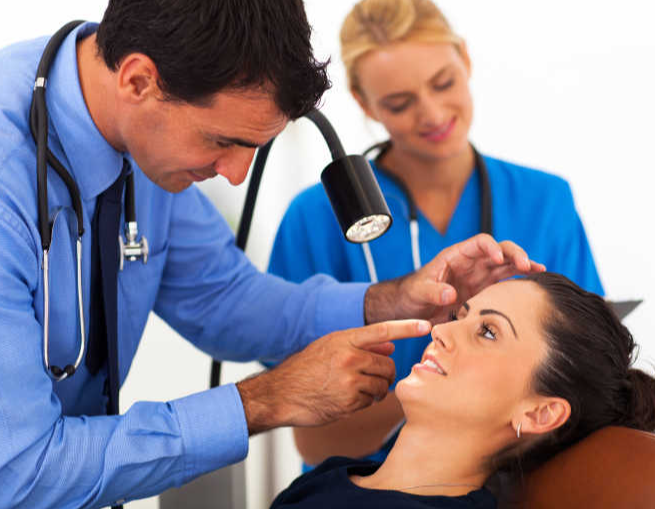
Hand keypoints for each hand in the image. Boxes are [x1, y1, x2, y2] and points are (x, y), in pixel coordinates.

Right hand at [236, 319, 430, 434]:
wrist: (281, 394)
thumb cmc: (305, 369)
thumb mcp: (329, 347)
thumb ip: (359, 344)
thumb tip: (390, 345)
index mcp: (344, 339)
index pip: (383, 330)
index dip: (407, 327)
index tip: (427, 326)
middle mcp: (349, 357)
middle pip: (387, 365)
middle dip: (384, 374)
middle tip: (370, 378)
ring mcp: (350, 380)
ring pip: (382, 386)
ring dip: (375, 390)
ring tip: (355, 389)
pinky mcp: (349, 402)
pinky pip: (370, 402)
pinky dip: (363, 403)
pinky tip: (345, 399)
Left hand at [365, 234, 544, 323]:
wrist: (414, 309)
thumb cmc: (413, 293)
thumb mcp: (419, 291)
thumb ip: (433, 291)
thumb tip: (451, 294)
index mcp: (456, 256)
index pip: (479, 243)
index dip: (491, 247)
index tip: (498, 257)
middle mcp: (472, 262)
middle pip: (499, 250)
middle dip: (514, 254)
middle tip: (526, 265)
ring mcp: (481, 276)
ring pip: (507, 264)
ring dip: (523, 264)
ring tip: (539, 270)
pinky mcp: (486, 290)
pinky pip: (506, 280)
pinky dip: (520, 279)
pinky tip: (535, 279)